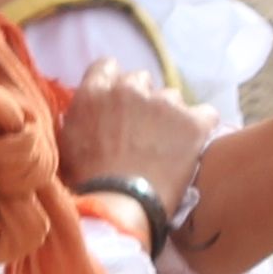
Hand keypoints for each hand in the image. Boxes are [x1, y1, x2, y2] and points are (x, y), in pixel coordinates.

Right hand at [58, 60, 219, 196]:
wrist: (119, 206)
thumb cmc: (87, 181)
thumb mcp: (66, 142)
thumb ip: (79, 116)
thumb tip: (88, 109)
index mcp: (95, 92)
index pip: (106, 66)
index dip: (112, 83)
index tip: (115, 103)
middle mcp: (130, 88)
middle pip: (140, 80)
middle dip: (140, 100)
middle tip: (138, 130)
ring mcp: (165, 103)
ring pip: (171, 98)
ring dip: (168, 116)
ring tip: (164, 147)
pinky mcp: (193, 122)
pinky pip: (205, 114)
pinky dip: (200, 127)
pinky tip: (191, 146)